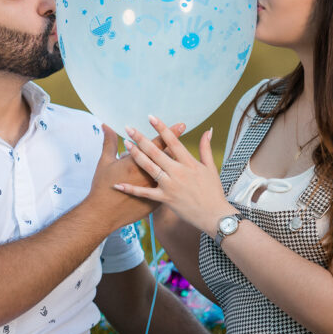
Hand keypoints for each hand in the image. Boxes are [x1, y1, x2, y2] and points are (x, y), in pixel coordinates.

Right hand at [89, 122, 185, 229]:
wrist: (103, 214)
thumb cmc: (101, 187)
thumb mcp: (105, 162)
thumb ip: (108, 142)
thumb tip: (105, 125)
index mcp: (137, 162)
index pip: (157, 144)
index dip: (168, 133)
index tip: (181, 124)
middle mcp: (149, 174)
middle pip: (168, 155)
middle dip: (177, 142)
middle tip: (185, 129)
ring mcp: (154, 189)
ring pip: (171, 173)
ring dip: (179, 162)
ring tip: (188, 152)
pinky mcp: (156, 201)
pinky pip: (168, 190)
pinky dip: (172, 183)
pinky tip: (176, 178)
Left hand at [114, 115, 233, 233]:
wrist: (214, 216)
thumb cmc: (213, 191)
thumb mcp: (211, 168)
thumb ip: (205, 148)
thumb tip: (207, 130)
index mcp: (189, 163)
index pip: (173, 141)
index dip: (161, 128)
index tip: (150, 117)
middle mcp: (178, 172)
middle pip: (156, 152)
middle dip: (141, 139)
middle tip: (129, 128)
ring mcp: (171, 186)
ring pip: (149, 168)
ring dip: (136, 155)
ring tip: (125, 144)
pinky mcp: (165, 199)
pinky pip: (145, 193)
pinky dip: (131, 189)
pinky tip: (118, 184)